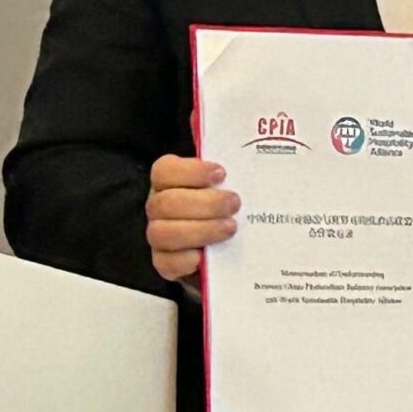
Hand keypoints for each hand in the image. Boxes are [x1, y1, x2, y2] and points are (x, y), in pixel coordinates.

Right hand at [146, 155, 238, 287]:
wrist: (231, 248)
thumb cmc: (232, 206)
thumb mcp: (235, 183)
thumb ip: (236, 169)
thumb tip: (253, 148)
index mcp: (170, 183)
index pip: (164, 170)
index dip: (190, 171)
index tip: (222, 174)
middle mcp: (159, 208)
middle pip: (165, 203)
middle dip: (205, 204)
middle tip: (235, 204)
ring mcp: (159, 236)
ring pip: (162, 233)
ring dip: (200, 230)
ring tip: (231, 228)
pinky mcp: (166, 263)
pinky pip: (166, 263)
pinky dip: (185, 260)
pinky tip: (205, 256)